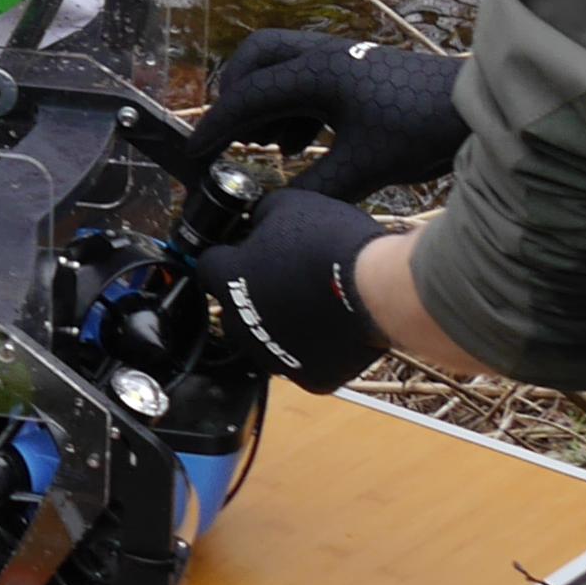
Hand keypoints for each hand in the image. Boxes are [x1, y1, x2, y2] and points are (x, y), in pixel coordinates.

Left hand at [189, 185, 389, 390]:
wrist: (376, 288)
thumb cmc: (332, 244)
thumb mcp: (289, 207)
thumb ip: (263, 216)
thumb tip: (259, 219)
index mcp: (230, 280)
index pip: (209, 267)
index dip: (228, 257)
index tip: (244, 253)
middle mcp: (242, 324)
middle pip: (235, 310)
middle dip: (254, 295)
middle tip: (287, 280)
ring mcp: (273, 355)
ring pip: (268, 341)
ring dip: (283, 324)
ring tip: (316, 303)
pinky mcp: (309, 377)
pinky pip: (304, 362)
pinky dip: (316, 349)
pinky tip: (334, 328)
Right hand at [195, 28, 468, 202]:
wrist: (478, 110)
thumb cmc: (421, 130)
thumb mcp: (363, 169)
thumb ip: (312, 189)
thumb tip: (273, 210)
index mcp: (316, 74)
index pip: (247, 97)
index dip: (216, 128)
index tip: (194, 154)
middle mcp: (323, 57)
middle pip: (256, 56)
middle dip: (235, 91)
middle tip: (230, 130)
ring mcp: (342, 59)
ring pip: (282, 64)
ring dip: (266, 99)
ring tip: (268, 143)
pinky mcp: (359, 70)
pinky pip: (307, 77)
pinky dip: (294, 105)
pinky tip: (305, 143)